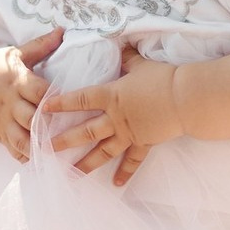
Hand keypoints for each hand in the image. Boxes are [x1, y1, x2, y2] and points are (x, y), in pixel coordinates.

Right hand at [0, 27, 62, 159]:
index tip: (72, 101)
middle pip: (31, 118)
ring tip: (57, 154)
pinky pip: (12, 150)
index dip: (54, 97)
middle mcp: (10, 103)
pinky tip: (41, 163)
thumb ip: (40, 46)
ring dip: (38, 147)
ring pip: (21, 139)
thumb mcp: (13, 54)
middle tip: (71, 133)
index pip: (38, 91)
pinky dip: (26, 158)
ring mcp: (4, 121)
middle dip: (48, 127)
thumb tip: (63, 30)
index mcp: (16, 81)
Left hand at [42, 45, 182, 185]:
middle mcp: (116, 118)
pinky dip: (125, 172)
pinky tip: (116, 183)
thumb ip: (127, 58)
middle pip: (85, 131)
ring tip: (72, 174)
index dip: (61, 103)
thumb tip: (119, 46)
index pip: (80, 99)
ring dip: (87, 163)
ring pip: (103, 151)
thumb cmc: (164, 78)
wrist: (186, 98)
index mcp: (112, 95)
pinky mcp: (144, 143)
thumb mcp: (141, 64)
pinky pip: (133, 161)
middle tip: (46, 149)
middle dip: (64, 141)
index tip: (44, 109)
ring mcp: (130, 133)